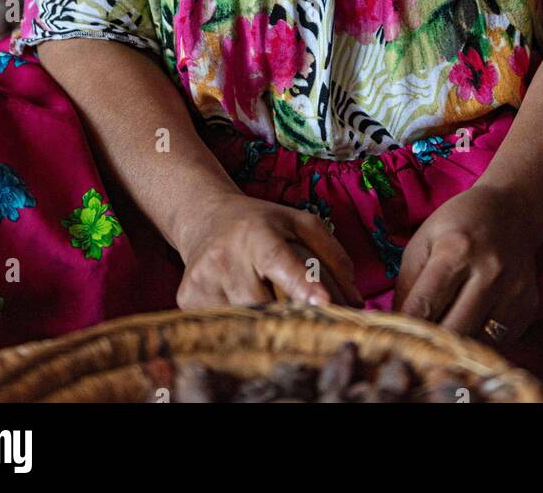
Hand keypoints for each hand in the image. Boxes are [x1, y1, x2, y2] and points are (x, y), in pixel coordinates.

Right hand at [176, 194, 364, 309]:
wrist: (204, 218)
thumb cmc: (262, 223)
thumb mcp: (300, 223)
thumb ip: (332, 255)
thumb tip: (355, 301)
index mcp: (256, 234)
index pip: (280, 261)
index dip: (302, 283)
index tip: (324, 303)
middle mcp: (225, 256)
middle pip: (264, 304)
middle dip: (289, 316)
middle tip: (308, 318)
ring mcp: (203, 279)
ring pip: (244, 321)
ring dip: (265, 322)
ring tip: (270, 305)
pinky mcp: (187, 298)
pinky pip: (224, 325)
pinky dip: (241, 323)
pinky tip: (241, 304)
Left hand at [391, 184, 542, 342]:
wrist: (510, 212)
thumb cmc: (458, 226)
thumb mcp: (423, 242)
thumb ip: (407, 285)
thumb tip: (396, 327)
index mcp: (456, 250)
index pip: (424, 306)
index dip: (405, 328)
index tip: (395, 341)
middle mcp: (490, 272)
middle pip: (452, 331)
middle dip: (430, 343)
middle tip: (417, 345)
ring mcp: (513, 291)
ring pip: (476, 342)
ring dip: (455, 345)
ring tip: (443, 334)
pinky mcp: (528, 307)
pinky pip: (498, 342)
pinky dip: (478, 340)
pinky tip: (469, 324)